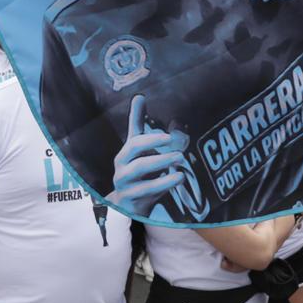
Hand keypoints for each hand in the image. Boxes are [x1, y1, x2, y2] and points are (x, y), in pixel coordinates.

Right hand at [108, 95, 190, 216]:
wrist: (125, 206)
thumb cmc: (135, 173)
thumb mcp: (138, 151)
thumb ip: (138, 126)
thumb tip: (138, 96)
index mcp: (125, 154)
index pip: (134, 138)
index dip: (149, 133)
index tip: (166, 135)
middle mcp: (122, 167)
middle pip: (134, 149)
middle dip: (154, 143)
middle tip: (175, 143)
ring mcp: (125, 184)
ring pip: (140, 169)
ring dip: (161, 162)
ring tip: (180, 160)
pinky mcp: (132, 200)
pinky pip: (147, 190)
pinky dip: (164, 183)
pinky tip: (178, 177)